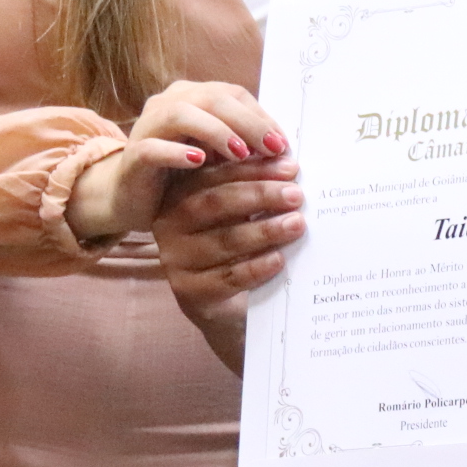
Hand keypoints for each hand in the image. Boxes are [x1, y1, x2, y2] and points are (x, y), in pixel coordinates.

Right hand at [65, 80, 285, 244]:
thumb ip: (244, 146)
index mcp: (194, 97)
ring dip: (216, 132)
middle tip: (272, 148)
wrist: (133, 196)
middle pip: (212, 99)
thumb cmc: (182, 175)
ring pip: (181, 114)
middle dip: (247, 123)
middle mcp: (169, 103)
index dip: (260, 116)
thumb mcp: (218, 158)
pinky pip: (152, 147)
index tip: (283, 144)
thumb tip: (284, 150)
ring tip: (241, 154)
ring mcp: (148, 126)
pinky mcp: (133, 153)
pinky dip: (176, 152)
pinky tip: (199, 162)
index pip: (233, 94)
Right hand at [155, 151, 306, 319]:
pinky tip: (279, 260)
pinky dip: (256, 267)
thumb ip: (253, 188)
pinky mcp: (190, 291)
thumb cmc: (233, 245)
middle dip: (260, 196)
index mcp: (179, 194)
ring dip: (264, 230)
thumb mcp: (238, 214)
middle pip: (216, 204)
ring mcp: (177, 259)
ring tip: (296, 224)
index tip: (290, 168)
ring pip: (224, 240)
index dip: (254, 170)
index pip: (217, 176)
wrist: (219, 301)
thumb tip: (288, 164)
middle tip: (296, 195)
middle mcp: (170, 224)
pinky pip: (228, 276)